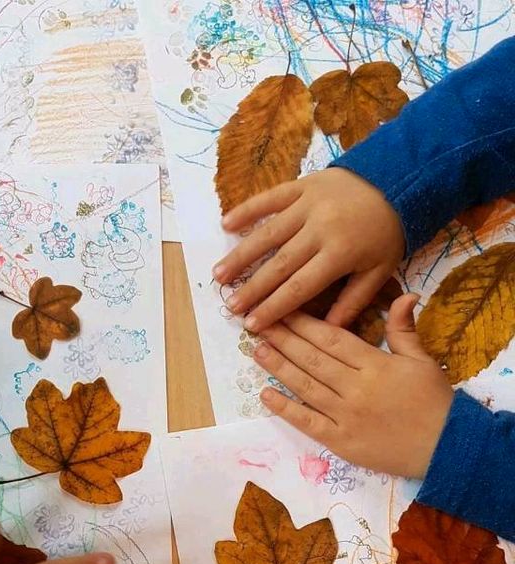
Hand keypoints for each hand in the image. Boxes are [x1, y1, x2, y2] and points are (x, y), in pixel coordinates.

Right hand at [213, 168, 404, 331]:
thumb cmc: (387, 232)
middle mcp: (320, 229)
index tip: (252, 324)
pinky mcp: (302, 185)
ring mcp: (309, 204)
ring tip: (219, 275)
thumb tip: (327, 329)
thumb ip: (353, 301)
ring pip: (268, 234)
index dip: (274, 307)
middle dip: (252, 288)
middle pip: (279, 265)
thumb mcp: (379, 272)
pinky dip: (247, 210)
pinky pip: (270, 198)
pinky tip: (226, 225)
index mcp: (340, 254)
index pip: (299, 287)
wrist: (398, 180)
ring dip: (241, 255)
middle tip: (230, 307)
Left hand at [254, 294, 452, 478]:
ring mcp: (345, 415)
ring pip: (305, 386)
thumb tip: (404, 294)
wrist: (446, 448)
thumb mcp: (423, 360)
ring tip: (257, 350)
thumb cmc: (434, 402)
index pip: (332, 338)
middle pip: (312, 358)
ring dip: (279, 367)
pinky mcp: (340, 441)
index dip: (304, 323)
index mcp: (375, 364)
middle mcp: (356, 387)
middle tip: (258, 324)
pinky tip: (265, 394)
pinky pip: (307, 422)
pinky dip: (285, 408)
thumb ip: (404, 329)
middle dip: (284, 339)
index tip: (282, 310)